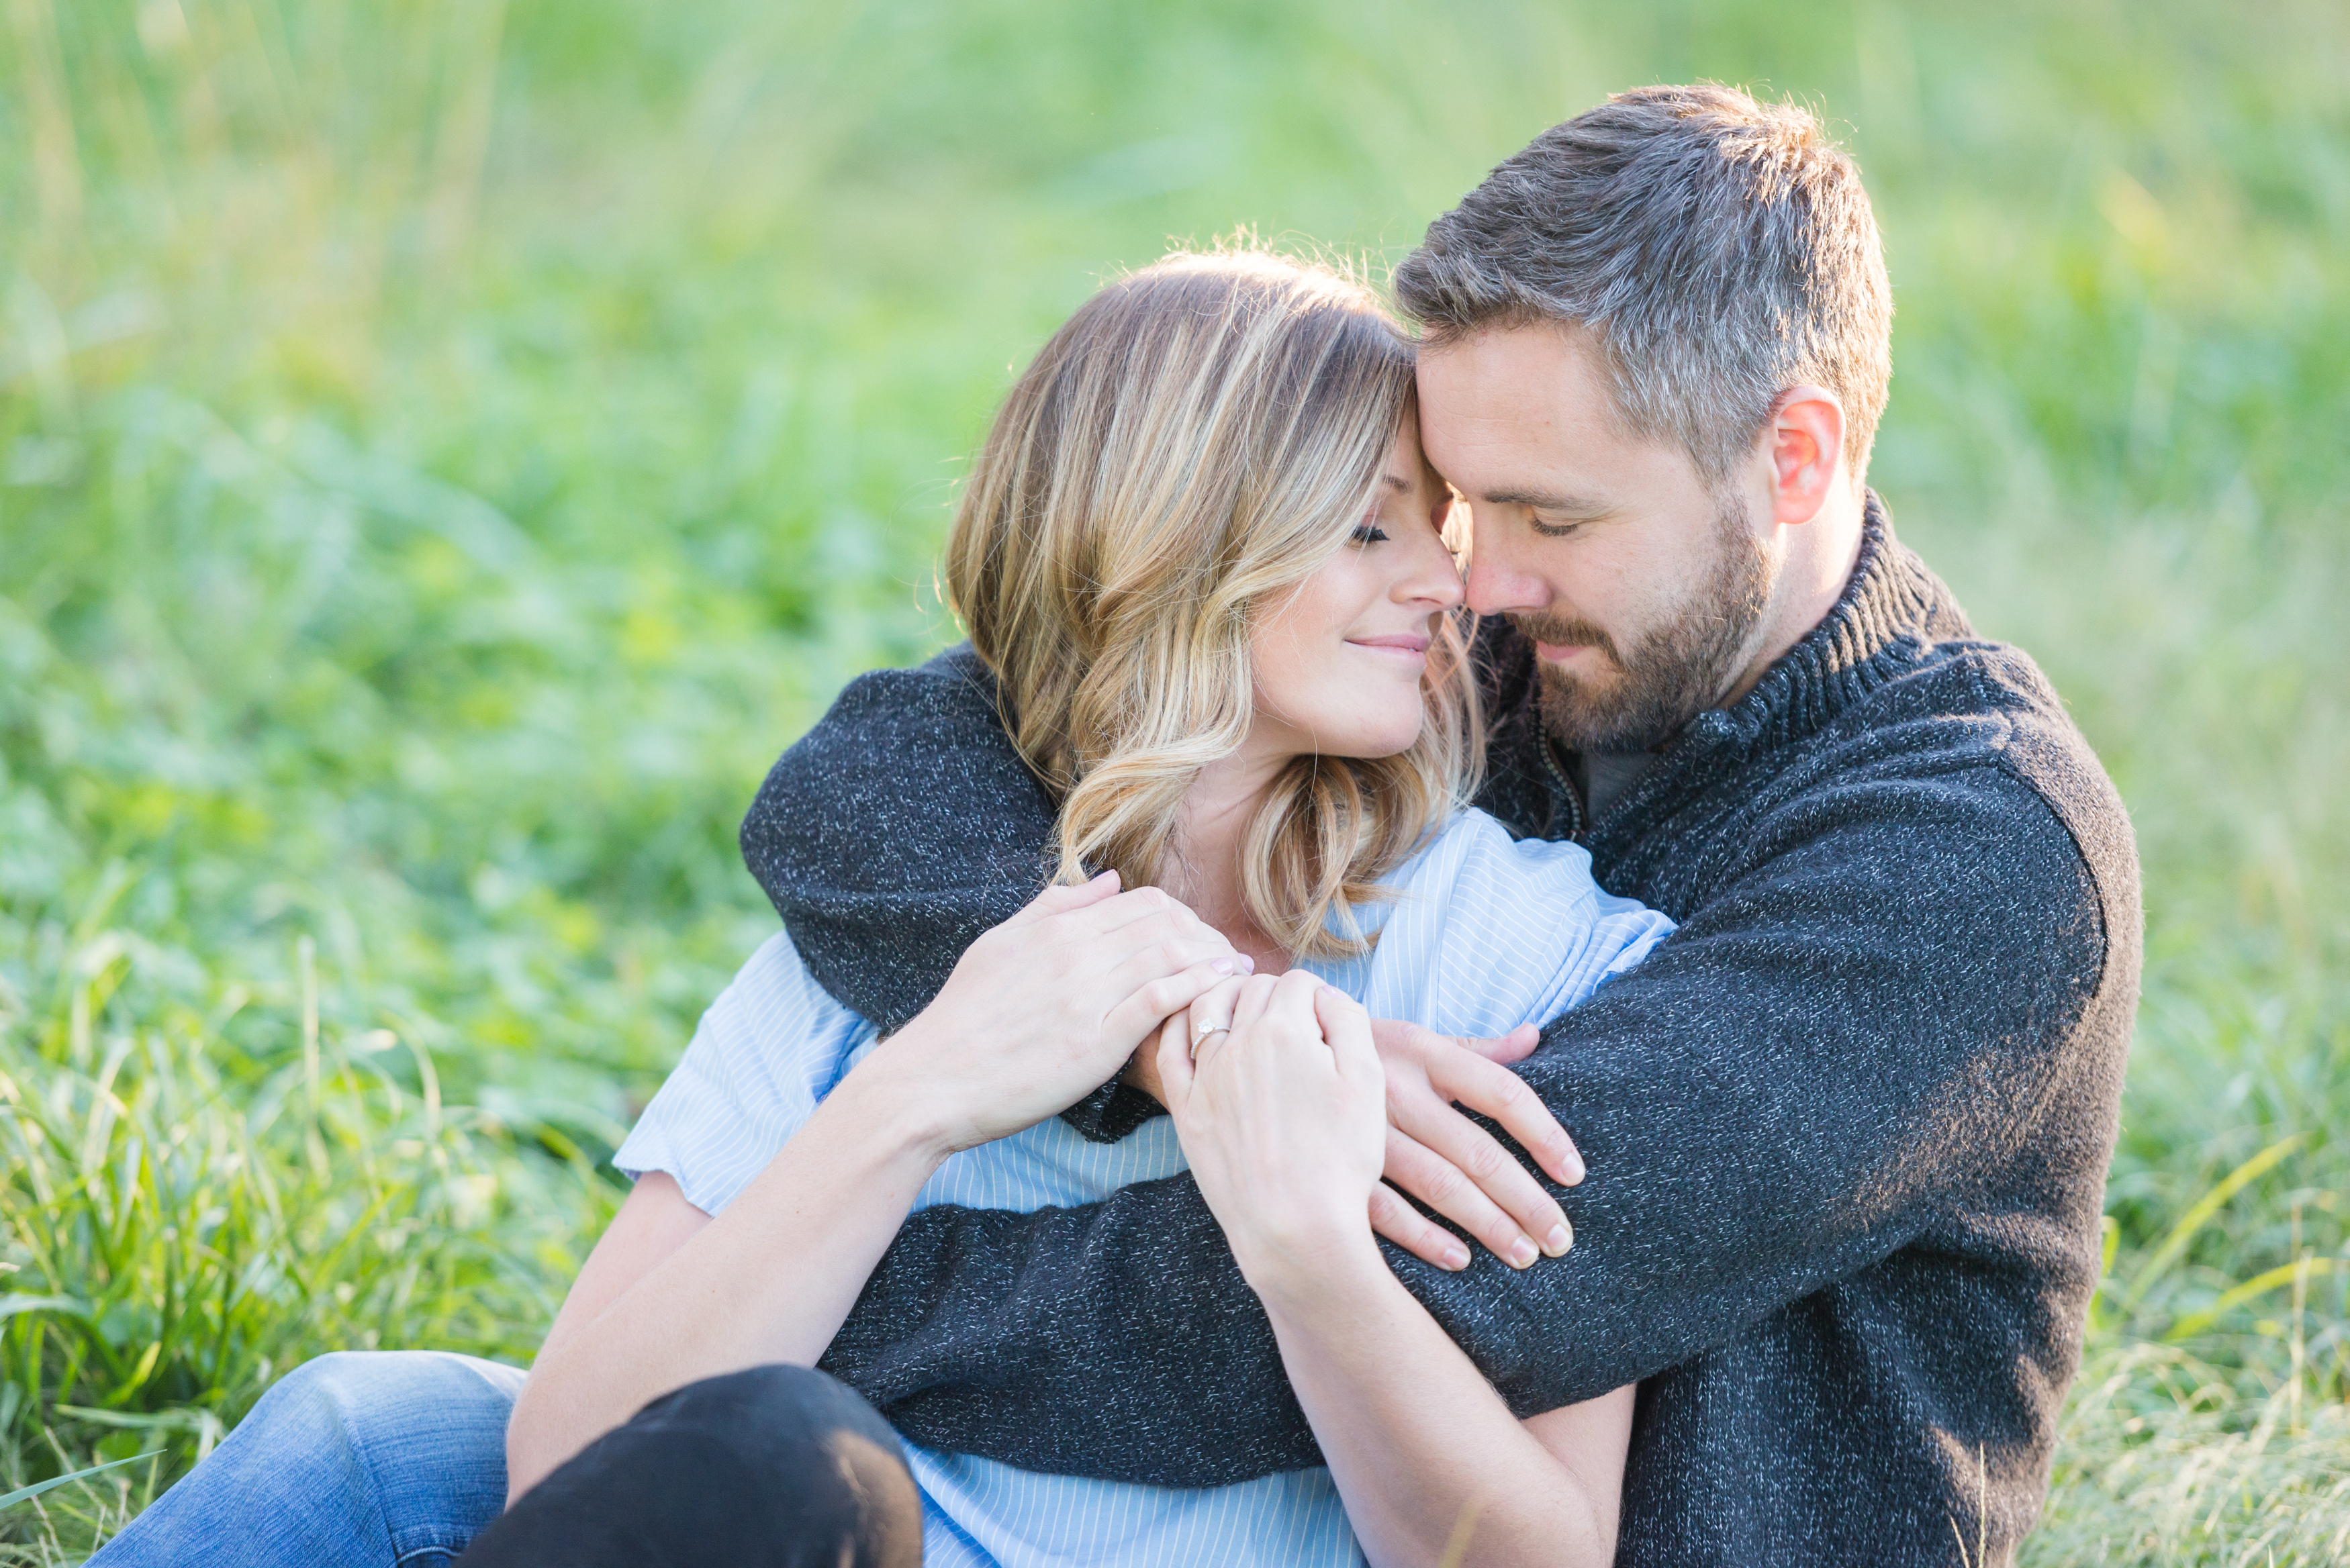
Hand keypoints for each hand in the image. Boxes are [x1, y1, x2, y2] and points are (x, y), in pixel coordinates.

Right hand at [858, 872, 1249, 1154]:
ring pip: (1172, 953)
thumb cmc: (963, 1019)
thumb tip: (1107, 879)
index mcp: (1056, 927)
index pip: (1141, 902)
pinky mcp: (1097, 1040)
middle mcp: (1076, 951)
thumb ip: (1052, 908)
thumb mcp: (1000, 945)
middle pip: (1166, 922)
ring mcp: (1088, 994)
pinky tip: (1221, 988)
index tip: (1200, 936)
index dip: (1182, 915)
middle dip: (1207, 934)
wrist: (933, 1081)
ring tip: (1239, 974)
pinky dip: (1199, 986)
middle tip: (1230, 956)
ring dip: (1214, 958)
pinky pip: (1162, 998)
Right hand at [1143, 995, 1584, 1272]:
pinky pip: (1383, 1208)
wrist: (1248, 1047)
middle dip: (1525, 1199)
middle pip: (1476, 1151)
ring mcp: (1358, 1130)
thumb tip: (1534, 1038)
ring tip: (1526, 1254)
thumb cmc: (1346, 1048)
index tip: (1575, 1172)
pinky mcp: (1327, 1162)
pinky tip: (1460, 1259)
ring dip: (1486, 1224)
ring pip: (1437, 1185)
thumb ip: (1471, 1046)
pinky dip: (1424, 1236)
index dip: (1543, 1133)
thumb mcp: (1405, 1037)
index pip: (1499, 1091)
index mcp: (1419, 1050)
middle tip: (1561, 1238)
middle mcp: (1394, 1088)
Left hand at [1154, 971, 1387, 1287]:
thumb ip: (1348, 1020)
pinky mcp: (1185, 1108)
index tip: (1326, 1019)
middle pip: (1255, 990)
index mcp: (1285, 1031)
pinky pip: (1170, 1049)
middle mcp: (1238, 1043)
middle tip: (1294, 1017)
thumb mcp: (1367, 1082)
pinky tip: (1193, 1022)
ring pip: (1208, 1007)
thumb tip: (1323, 994)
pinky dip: (1181, 1024)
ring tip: (1245, 1004)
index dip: (1317, 995)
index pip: (1299, 982)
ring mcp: (1205, 1075)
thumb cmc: (1340, 1159)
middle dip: (1277, 993)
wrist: (1295, 1227)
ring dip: (1228, 995)